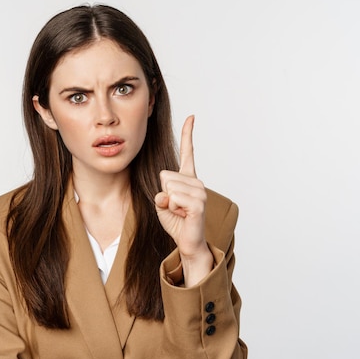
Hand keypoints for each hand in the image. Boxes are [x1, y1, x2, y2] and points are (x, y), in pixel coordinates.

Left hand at [154, 115, 211, 284]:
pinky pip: (174, 199)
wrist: (187, 242)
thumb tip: (165, 194)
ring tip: (179, 212)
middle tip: (175, 207)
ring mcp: (200, 192)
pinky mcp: (199, 204)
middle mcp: (196, 182)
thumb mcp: (161, 203)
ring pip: (168, 188)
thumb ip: (160, 193)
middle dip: (163, 194)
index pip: (188, 152)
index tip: (192, 117)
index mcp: (188, 178)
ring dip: (168, 204)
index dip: (188, 134)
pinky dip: (172, 209)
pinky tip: (183, 215)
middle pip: (164, 176)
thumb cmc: (176, 221)